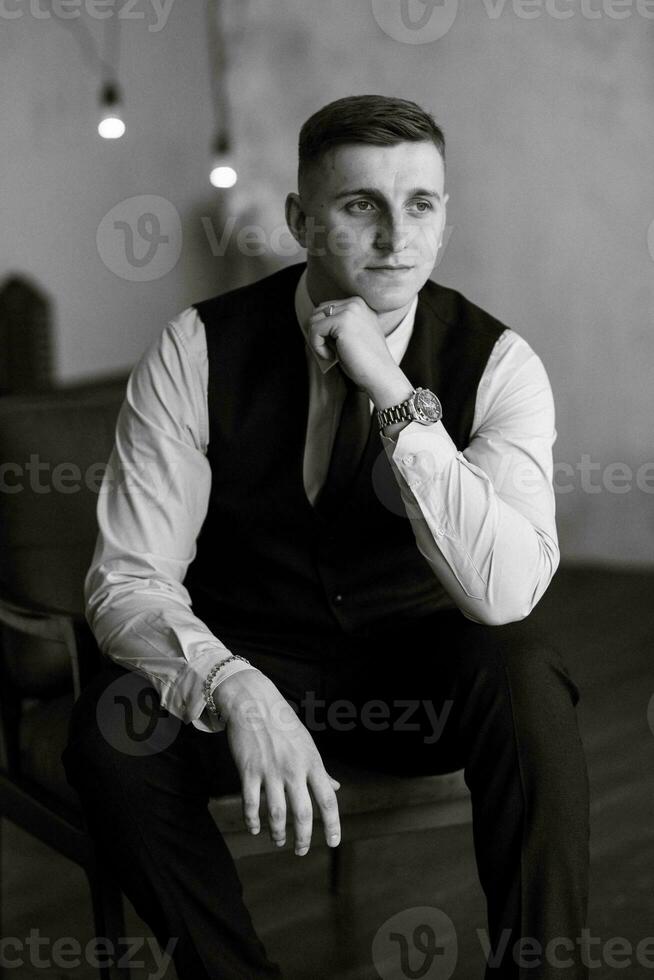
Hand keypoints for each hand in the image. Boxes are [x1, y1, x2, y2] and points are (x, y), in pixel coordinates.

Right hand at [214, 670, 341, 855]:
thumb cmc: (284, 724)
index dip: (332, 824)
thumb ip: (321, 770)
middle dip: (303, 838)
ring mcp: (270, 770)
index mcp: (312, 762)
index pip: (328, 799)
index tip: (333, 842)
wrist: (254, 703)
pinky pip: (250, 803)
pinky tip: (255, 828)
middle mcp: (293, 769)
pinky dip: (253, 820)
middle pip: (302, 813)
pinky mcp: (248, 770)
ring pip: (276, 813)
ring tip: (279, 841)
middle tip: (301, 851)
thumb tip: (336, 788)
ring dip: (278, 832)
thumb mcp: (308, 745)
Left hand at [308, 296, 401, 394]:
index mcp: (359, 304)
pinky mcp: (342, 321)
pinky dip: (317, 346)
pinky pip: (315, 330)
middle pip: (317, 312)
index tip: (332, 347)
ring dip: (316, 340)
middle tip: (329, 351)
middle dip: (317, 333)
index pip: (326, 309)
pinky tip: (330, 356)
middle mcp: (355, 303)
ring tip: (331, 354)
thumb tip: (311, 323)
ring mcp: (350, 310)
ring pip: (314, 320)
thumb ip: (336, 325)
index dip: (323, 330)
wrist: (380, 374)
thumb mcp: (350, 336)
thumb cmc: (364, 361)